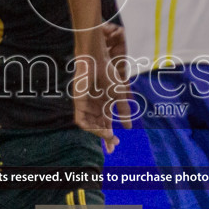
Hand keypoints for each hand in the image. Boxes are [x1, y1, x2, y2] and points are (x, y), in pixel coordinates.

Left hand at [71, 25, 130, 153]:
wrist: (97, 62)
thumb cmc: (108, 74)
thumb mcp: (120, 95)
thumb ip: (124, 110)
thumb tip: (129, 127)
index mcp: (103, 106)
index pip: (106, 125)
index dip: (110, 136)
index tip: (116, 145)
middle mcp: (94, 107)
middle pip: (98, 127)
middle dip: (105, 138)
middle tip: (112, 146)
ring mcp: (86, 106)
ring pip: (90, 126)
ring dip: (99, 133)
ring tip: (109, 136)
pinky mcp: (79, 103)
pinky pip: (82, 121)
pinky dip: (90, 127)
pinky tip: (99, 129)